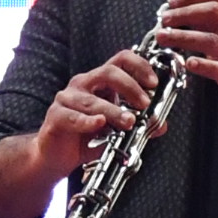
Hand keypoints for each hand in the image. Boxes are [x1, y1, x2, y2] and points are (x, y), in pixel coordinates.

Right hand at [33, 42, 162, 169]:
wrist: (57, 157)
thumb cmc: (86, 138)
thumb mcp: (117, 130)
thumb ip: (138, 124)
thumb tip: (162, 124)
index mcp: (99, 81)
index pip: (120, 60)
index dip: (138, 66)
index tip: (153, 83)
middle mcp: (82, 84)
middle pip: (107, 73)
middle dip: (129, 87)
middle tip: (144, 103)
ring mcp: (67, 99)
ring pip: (92, 100)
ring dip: (114, 110)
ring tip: (129, 122)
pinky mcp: (56, 116)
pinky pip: (72, 117)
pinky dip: (88, 121)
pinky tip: (99, 124)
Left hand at [153, 0, 217, 125]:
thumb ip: (214, 29)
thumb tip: (186, 17)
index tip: (172, 2)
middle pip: (213, 13)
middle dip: (184, 13)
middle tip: (165, 19)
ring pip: (211, 40)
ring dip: (183, 37)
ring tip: (164, 38)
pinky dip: (201, 64)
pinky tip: (187, 63)